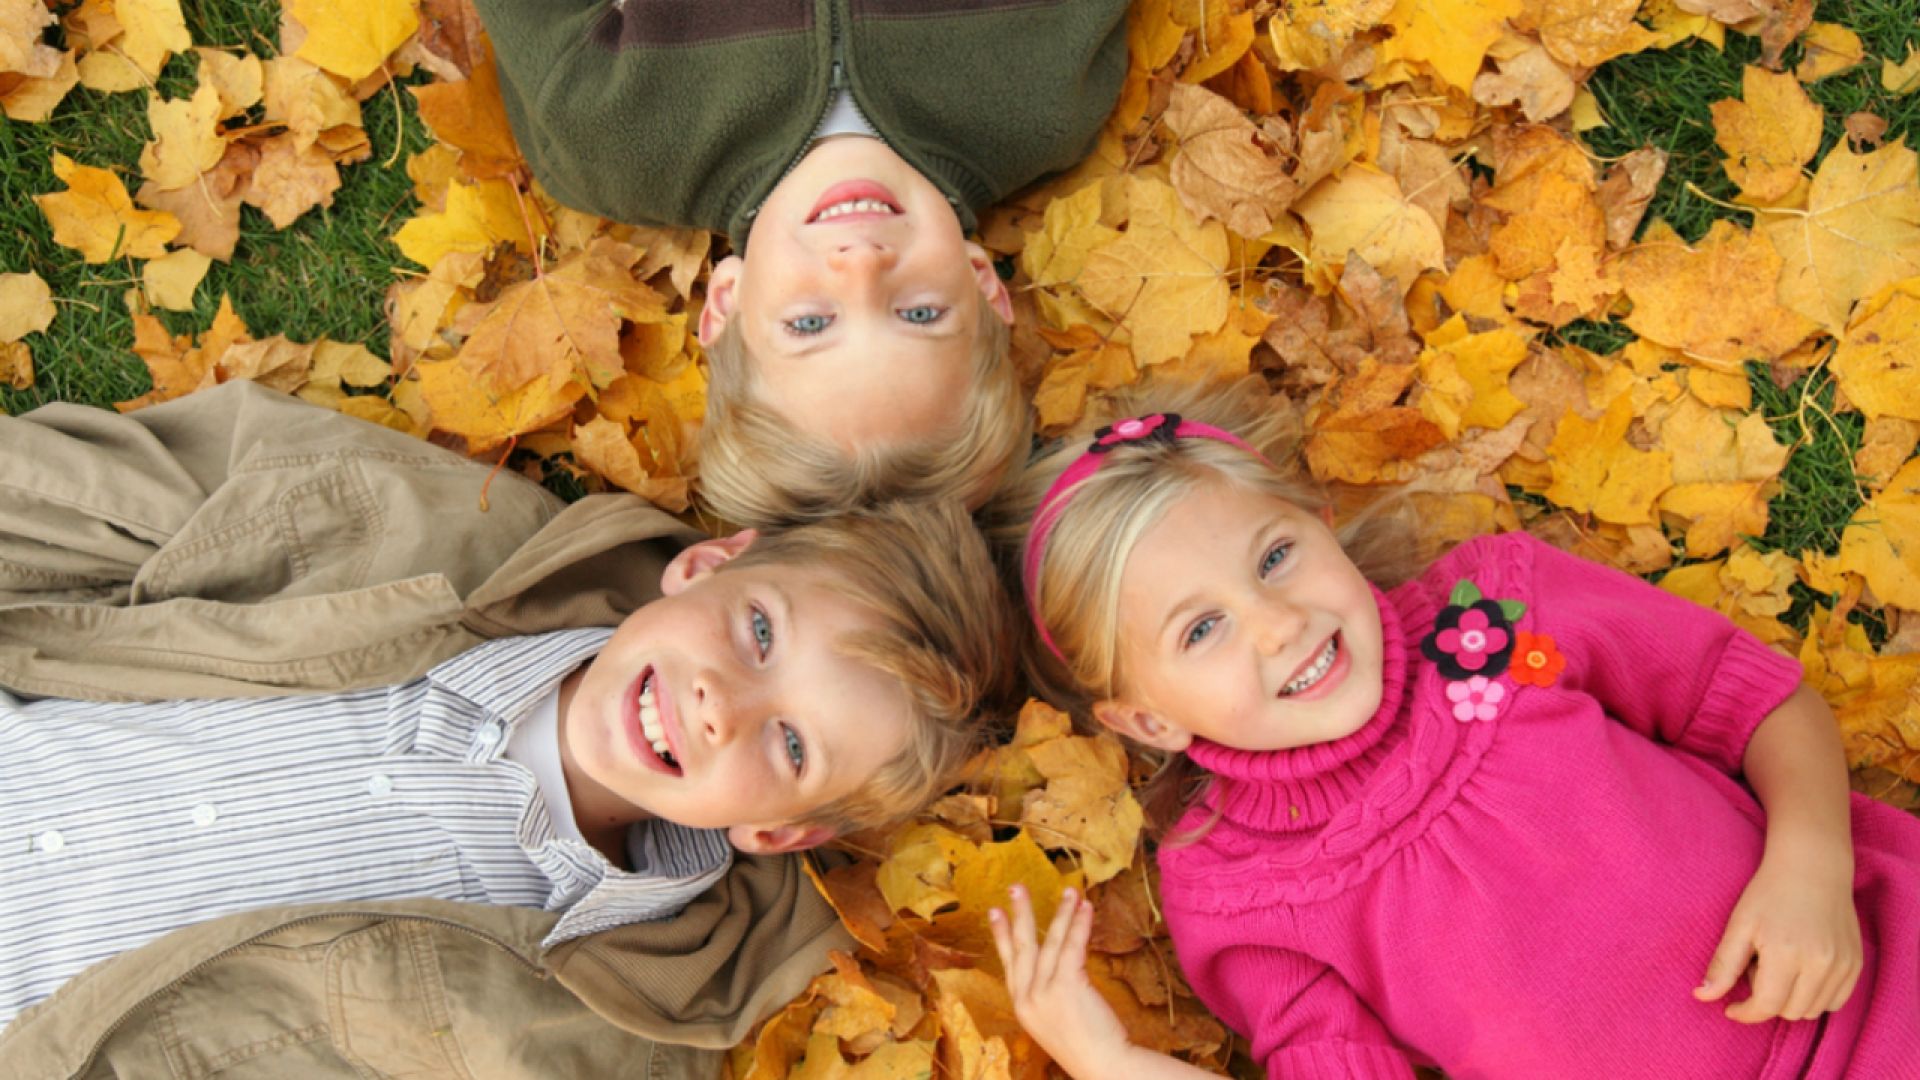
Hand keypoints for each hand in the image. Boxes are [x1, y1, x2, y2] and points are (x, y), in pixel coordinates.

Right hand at [989, 885, 1132, 1078]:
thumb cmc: (1086, 1046)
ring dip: (1061, 912)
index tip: (994, 911)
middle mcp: (1027, 998)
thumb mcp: (1054, 1020)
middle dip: (1020, 913)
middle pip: (1022, 947)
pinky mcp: (1067, 987)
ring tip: (1069, 891)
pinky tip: (1085, 907)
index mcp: (1021, 1006)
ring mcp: (1044, 993)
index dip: (1001, 935)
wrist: (1103, 1067)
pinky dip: (1079, 924)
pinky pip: (1072, 946)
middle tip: (1016, 886)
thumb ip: (1048, 993)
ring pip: (1051, 942)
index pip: (1008, 963)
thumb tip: (1057, 963)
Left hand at [1695, 845, 1861, 1022]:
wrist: (1813, 868)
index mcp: (1787, 954)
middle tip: (1758, 965)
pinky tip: (1801, 969)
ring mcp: (1843, 965)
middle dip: (1767, 999)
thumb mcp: (1739, 925)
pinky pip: (1835, 1001)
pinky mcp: (1856, 964)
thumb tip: (1702, 997)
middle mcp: (1820, 964)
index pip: (1766, 1006)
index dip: (1746, 1013)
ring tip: (1780, 963)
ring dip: (1791, 998)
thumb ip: (1723, 965)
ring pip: (1813, 1010)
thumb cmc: (1769, 893)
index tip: (1731, 1008)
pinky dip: (1815, 996)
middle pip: (1790, 1012)